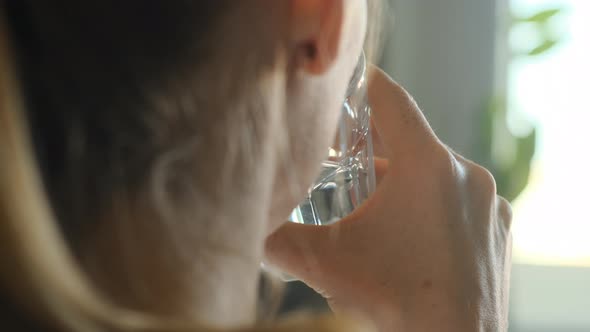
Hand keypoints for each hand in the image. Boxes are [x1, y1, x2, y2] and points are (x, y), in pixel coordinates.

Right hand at [265, 67, 512, 331]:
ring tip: (373, 204)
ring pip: (435, 172)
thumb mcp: (324, 263)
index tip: (343, 85)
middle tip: (342, 155)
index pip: (391, 99)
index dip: (363, 86)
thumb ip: (276, 239)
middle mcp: (465, 174)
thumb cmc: (394, 301)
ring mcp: (488, 202)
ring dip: (403, 180)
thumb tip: (241, 226)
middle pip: (410, 139)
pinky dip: (432, 203)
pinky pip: (459, 198)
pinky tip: (410, 231)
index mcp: (427, 166)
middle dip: (373, 145)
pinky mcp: (498, 226)